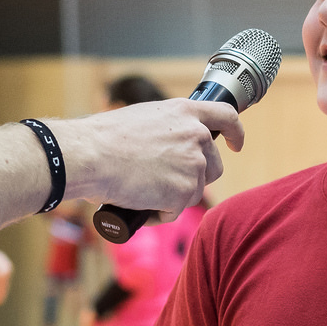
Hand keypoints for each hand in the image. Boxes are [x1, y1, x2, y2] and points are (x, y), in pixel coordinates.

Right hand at [54, 99, 243, 212]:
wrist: (90, 156)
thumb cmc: (103, 138)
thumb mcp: (143, 119)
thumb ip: (165, 130)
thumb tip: (167, 150)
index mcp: (184, 112)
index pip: (226, 117)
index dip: (235, 132)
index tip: (235, 144)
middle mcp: (196, 136)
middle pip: (212, 166)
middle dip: (194, 178)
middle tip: (164, 182)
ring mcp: (192, 165)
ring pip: (193, 192)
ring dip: (172, 197)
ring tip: (141, 191)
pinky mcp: (183, 192)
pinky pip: (175, 211)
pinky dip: (158, 213)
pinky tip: (139, 204)